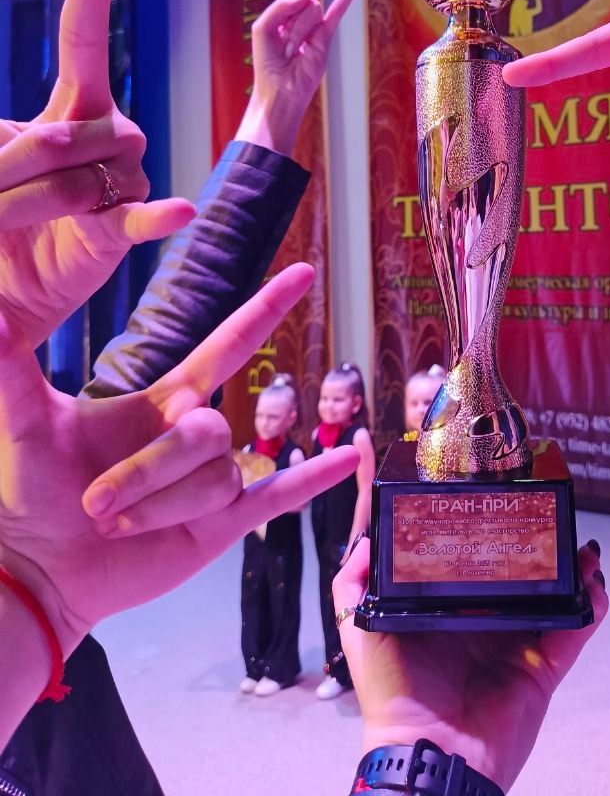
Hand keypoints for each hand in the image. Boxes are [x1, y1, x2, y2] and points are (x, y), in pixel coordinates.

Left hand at [0, 0, 193, 346]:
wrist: (8, 283)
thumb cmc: (1, 213)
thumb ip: (0, 134)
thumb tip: (1, 128)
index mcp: (74, 105)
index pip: (86, 37)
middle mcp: (109, 132)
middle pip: (59, 135)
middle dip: (5, 172)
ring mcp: (123, 179)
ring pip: (80, 177)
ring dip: (28, 205)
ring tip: (7, 227)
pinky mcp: (124, 228)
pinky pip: (142, 216)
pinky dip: (158, 215)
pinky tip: (180, 211)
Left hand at [0, 263, 358, 659]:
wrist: (38, 566)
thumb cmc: (29, 491)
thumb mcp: (23, 422)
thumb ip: (13, 366)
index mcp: (165, 401)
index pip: (230, 343)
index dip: (265, 307)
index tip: (301, 272)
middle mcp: (198, 434)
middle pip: (206, 430)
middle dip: (148, 471)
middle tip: (94, 506)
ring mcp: (213, 480)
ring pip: (214, 477)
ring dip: (159, 506)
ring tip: (114, 527)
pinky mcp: (221, 525)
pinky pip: (277, 495)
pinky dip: (314, 479)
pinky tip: (349, 459)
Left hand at [235, 0, 365, 155]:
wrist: (281, 92)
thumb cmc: (267, 63)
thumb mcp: (264, 28)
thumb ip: (282, 5)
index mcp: (279, 9)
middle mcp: (298, 11)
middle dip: (288, 19)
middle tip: (283, 44)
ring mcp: (314, 23)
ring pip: (311, 8)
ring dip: (299, 31)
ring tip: (293, 50)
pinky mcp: (326, 35)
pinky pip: (338, 10)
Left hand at [334, 539, 607, 792]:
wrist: (429, 751)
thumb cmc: (393, 693)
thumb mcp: (362, 633)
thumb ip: (354, 587)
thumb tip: (365, 541)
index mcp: (449, 611)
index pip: (473, 564)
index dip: (488, 536)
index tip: (499, 504)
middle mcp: (486, 623)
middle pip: (521, 575)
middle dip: (540, 546)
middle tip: (550, 517)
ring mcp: (519, 644)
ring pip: (554, 598)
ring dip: (573, 570)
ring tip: (583, 547)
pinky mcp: (543, 667)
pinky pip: (574, 631)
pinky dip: (590, 607)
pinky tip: (595, 583)